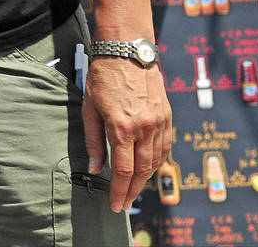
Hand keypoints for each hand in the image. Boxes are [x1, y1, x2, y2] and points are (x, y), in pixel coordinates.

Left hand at [84, 54, 173, 211]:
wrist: (127, 52)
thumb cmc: (103, 78)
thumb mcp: (89, 108)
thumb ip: (93, 141)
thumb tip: (94, 168)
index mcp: (122, 126)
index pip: (122, 169)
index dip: (119, 190)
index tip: (115, 204)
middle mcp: (144, 128)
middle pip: (141, 170)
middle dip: (132, 190)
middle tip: (124, 202)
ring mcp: (159, 123)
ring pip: (155, 161)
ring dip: (145, 178)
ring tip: (133, 188)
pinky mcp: (167, 118)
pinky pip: (164, 147)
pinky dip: (157, 161)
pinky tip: (148, 168)